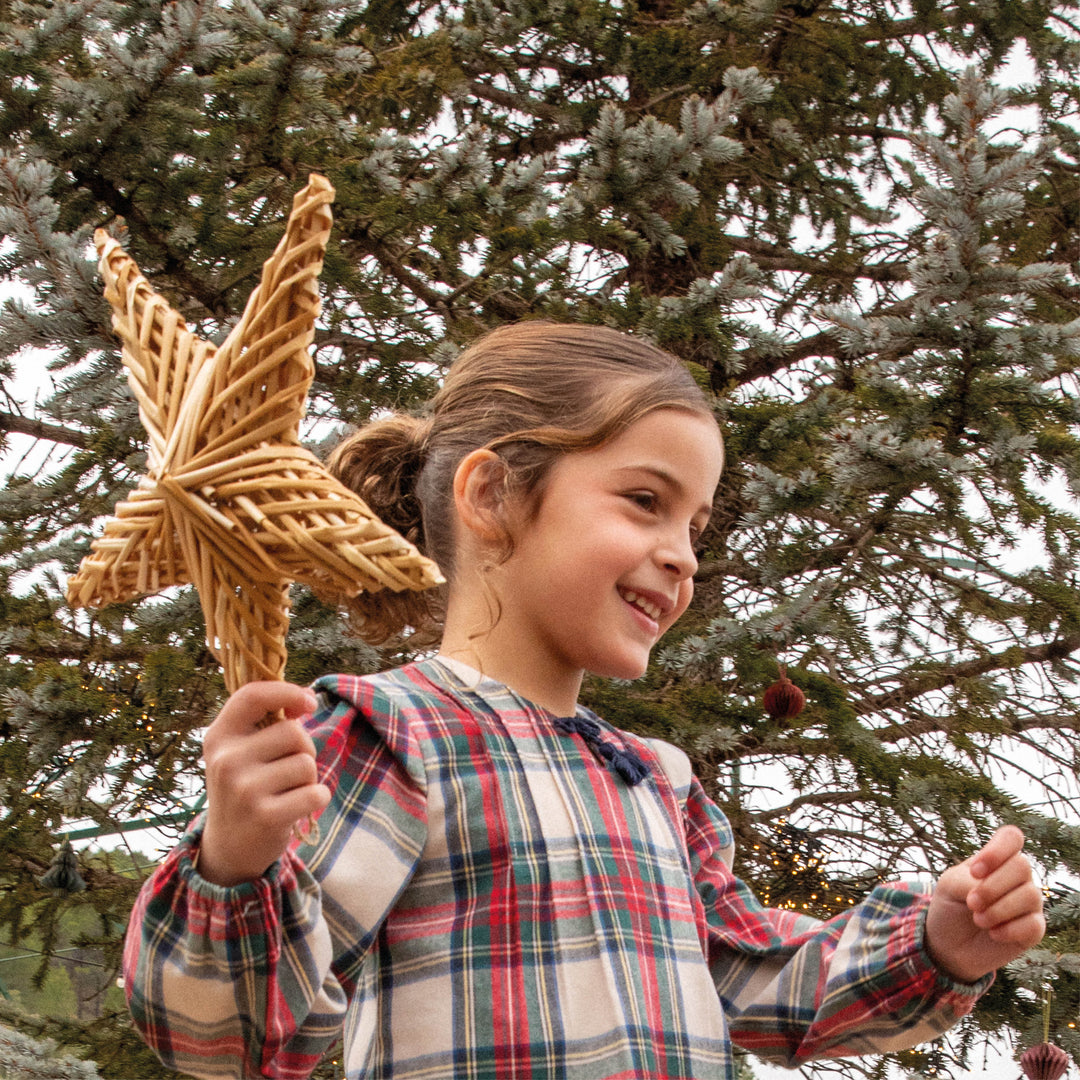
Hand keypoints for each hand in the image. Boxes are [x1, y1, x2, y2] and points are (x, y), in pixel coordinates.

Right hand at [198, 682, 330, 886]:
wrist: (228, 847)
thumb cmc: (245, 786)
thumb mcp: (239, 750)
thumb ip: (266, 721)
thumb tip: (308, 698)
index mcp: (219, 737)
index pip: (252, 695)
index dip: (286, 691)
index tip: (308, 703)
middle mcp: (226, 760)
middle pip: (293, 732)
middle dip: (303, 748)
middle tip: (287, 770)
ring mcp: (244, 789)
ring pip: (306, 763)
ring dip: (308, 777)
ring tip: (286, 791)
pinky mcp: (265, 815)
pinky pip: (315, 793)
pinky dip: (317, 798)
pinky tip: (297, 807)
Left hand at [924, 825, 1045, 983]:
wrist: (949, 944)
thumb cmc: (951, 905)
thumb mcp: (950, 885)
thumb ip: (969, 881)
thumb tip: (995, 892)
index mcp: (997, 859)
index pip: (1011, 837)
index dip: (997, 851)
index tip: (975, 871)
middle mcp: (1017, 877)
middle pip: (1022, 865)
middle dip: (992, 887)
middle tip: (971, 902)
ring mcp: (1029, 902)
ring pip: (1030, 895)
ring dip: (998, 909)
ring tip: (978, 919)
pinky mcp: (1034, 929)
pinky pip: (1033, 924)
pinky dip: (1008, 930)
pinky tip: (993, 933)